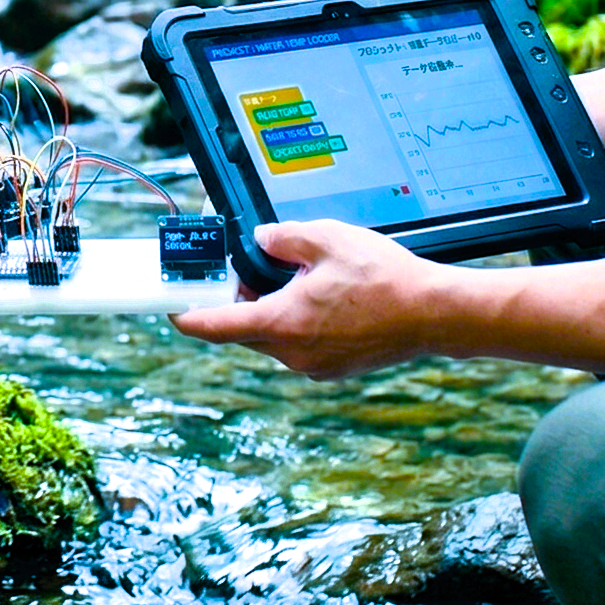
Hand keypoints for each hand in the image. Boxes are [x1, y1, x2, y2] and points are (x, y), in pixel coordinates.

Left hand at [168, 219, 447, 378]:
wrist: (436, 314)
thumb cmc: (385, 277)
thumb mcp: (326, 238)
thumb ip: (283, 237)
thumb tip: (261, 239)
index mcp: (282, 323)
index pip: (214, 325)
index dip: (185, 316)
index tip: (168, 308)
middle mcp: (293, 353)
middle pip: (244, 328)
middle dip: (239, 298)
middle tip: (246, 266)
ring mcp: (314, 365)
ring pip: (273, 336)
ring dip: (271, 308)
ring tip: (293, 275)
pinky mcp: (334, 368)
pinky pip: (299, 344)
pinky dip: (296, 321)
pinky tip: (320, 295)